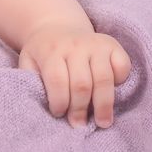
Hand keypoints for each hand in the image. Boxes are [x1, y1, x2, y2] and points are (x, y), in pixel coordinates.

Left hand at [17, 24, 131, 128]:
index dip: (59, 102)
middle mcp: (74, 45)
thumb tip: (39, 105)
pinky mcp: (112, 44)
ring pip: (104, 78)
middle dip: (80, 109)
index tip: (58, 114)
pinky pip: (122, 66)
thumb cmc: (43, 53)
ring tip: (102, 123)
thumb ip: (31, 80)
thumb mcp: (28, 62)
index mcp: (51, 50)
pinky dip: (120, 82)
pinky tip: (112, 94)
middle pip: (82, 84)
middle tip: (78, 125)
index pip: (57, 80)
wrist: (57, 26)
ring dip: (104, 105)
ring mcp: (95, 43)